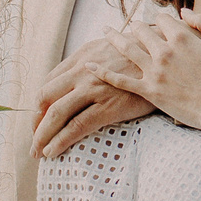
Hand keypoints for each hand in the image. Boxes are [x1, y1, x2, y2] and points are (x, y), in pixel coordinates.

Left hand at [34, 34, 158, 157]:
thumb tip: (82, 79)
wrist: (167, 57)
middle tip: (33, 138)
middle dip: (34, 122)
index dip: (38, 105)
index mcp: (82, 57)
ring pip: (56, 113)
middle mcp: (83, 71)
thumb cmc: (142, 57)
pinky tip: (53, 151)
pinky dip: (60, 140)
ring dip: (41, 135)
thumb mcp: (112, 50)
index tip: (37, 120)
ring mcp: (94, 88)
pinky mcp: (109, 105)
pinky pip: (76, 126)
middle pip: (45, 97)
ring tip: (37, 151)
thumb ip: (94, 62)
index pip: (49, 82)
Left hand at [110, 11, 200, 138]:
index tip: (159, 21)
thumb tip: (184, 11)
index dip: (161, 19)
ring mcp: (154, 72)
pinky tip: (89, 66)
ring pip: (127, 49)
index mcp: (182, 37)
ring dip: (114, 38)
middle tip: (130, 25)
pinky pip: (120, 80)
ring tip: (105, 31)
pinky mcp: (148, 91)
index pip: (163, 19)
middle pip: (142, 31)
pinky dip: (103, 72)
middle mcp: (164, 51)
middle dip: (136, 26)